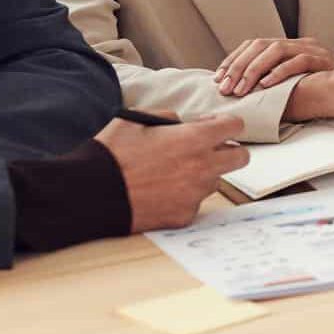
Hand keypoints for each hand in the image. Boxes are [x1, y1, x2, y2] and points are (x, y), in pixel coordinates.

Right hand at [96, 114, 248, 231]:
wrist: (93, 194)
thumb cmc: (112, 154)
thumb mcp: (135, 120)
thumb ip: (166, 117)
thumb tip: (180, 123)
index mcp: (194, 139)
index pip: (234, 126)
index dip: (225, 123)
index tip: (211, 126)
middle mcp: (202, 167)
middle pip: (241, 157)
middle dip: (229, 151)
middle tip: (207, 150)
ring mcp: (195, 194)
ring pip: (215, 181)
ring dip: (203, 174)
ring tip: (172, 173)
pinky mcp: (184, 216)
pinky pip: (194, 203)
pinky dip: (183, 197)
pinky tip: (160, 193)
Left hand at [213, 37, 333, 96]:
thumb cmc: (321, 94)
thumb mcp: (289, 87)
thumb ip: (269, 84)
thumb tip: (238, 93)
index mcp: (289, 48)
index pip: (254, 44)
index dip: (233, 59)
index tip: (218, 77)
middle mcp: (298, 44)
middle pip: (260, 45)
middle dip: (238, 66)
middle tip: (225, 87)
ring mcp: (312, 50)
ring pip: (276, 50)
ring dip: (254, 70)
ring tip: (243, 88)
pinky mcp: (323, 60)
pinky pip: (299, 62)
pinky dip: (280, 73)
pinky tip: (267, 85)